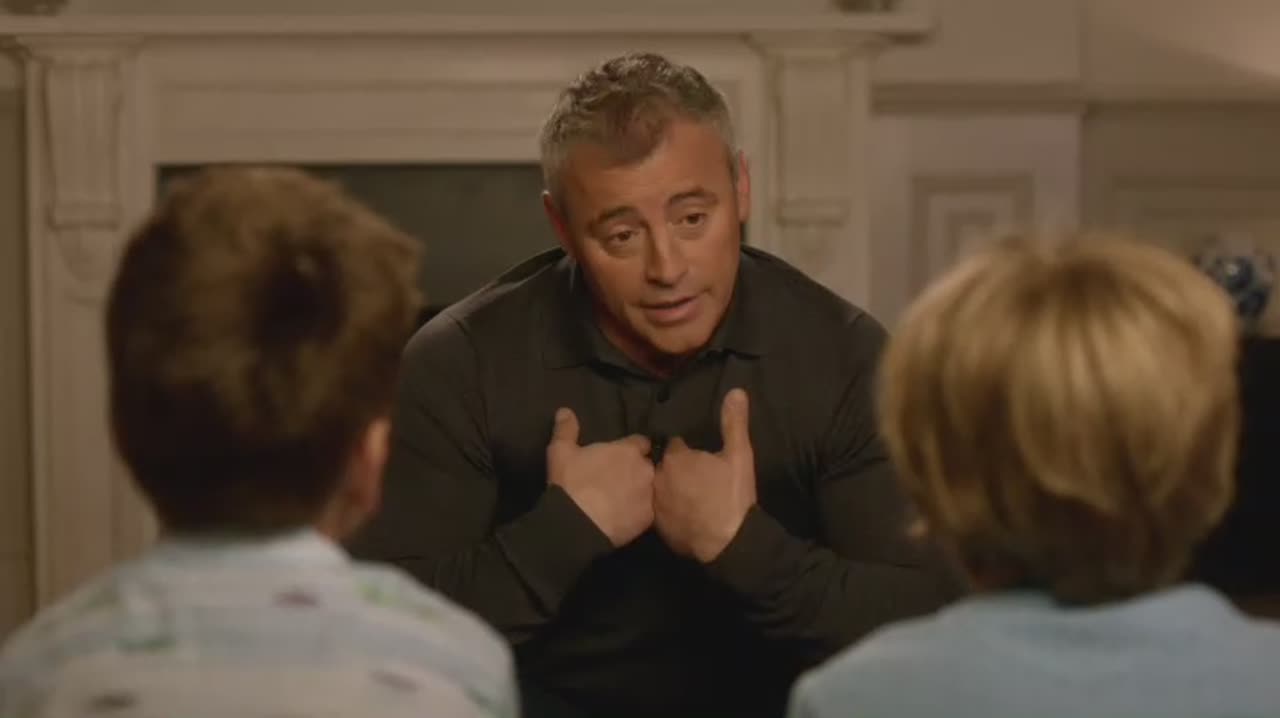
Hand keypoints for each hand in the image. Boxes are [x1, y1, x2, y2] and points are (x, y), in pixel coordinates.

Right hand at [546, 407, 654, 547]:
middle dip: (637, 470)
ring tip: (623, 499)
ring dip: (640, 491)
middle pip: (647, 466)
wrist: (576, 523)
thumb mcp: (561, 451)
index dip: (632, 448)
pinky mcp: (648, 518)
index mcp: (628, 450)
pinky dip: (638, 513)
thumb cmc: (570, 482)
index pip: (641, 442)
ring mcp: (649, 494)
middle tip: (620, 479)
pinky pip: (647, 512)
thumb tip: (565, 410)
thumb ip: (566, 429)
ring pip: (650, 489)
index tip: (621, 455)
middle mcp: (645, 469)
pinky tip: (625, 517)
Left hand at [653, 388, 756, 562]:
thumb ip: (734, 422)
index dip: (687, 448)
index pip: (675, 444)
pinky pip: (662, 512)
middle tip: (696, 476)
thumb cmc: (732, 496)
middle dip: (677, 468)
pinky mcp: (658, 527)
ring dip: (671, 489)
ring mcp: (656, 504)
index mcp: (676, 457)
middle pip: (665, 467)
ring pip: (661, 489)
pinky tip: (685, 514)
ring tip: (690, 495)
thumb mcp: (739, 455)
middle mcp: (659, 478)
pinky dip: (671, 511)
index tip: (697, 454)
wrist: (728, 544)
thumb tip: (735, 391)